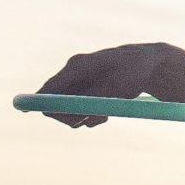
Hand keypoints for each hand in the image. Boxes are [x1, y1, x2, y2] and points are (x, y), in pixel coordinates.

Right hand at [36, 43, 167, 127]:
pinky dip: (90, 117)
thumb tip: (78, 120)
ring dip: (83, 118)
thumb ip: (95, 102)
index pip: (49, 88)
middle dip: (69, 116)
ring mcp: (78, 83)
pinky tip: (105, 113)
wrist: (149, 65)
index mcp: (77, 66)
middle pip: (53, 104)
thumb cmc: (134, 71)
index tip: (35, 114)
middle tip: (90, 118)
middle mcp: (73, 74)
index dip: (40, 103)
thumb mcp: (117, 87)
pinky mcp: (85, 91)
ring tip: (105, 113)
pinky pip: (78, 112)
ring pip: (67, 111)